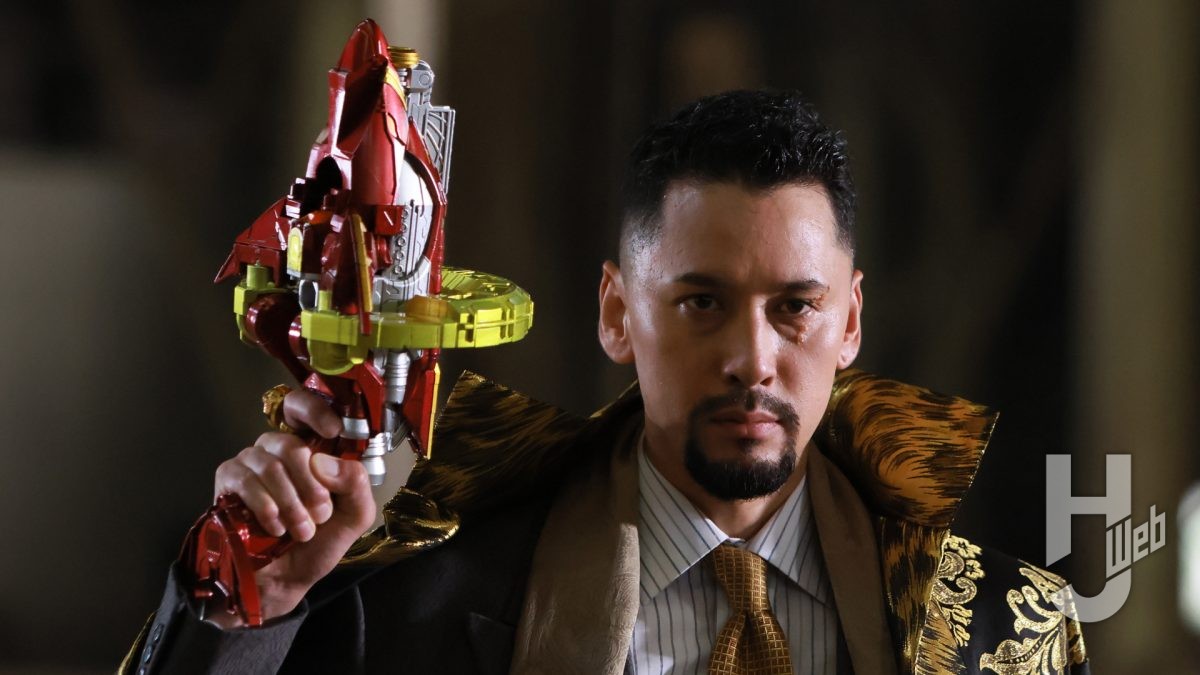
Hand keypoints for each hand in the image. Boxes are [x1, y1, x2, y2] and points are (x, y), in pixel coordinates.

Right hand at [207, 389, 375, 626]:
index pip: (302, 408)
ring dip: (290, 502)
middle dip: (310, 484)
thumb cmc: (318, 544)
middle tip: (320, 514)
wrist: (285, 579)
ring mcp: (250, 463)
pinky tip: (275, 526)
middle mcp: (279, 450)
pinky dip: (265, 505)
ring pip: (269, 464)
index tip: (332, 430)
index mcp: (311, 449)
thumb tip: (324, 461)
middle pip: (290, 444)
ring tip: (301, 530)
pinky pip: (244, 480)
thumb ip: (356, 485)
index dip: (314, 410)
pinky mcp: (228, 482)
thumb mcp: (354, 515)